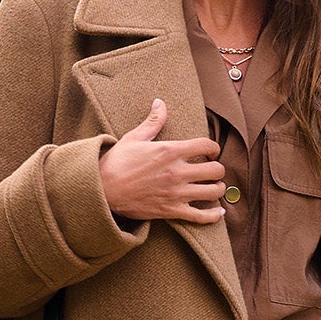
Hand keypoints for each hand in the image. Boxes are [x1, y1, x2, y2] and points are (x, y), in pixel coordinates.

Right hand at [99, 99, 224, 224]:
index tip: (211, 151)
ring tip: (214, 186)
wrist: (102, 190)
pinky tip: (218, 211)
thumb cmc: (116, 162)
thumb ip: (153, 121)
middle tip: (213, 169)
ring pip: (213, 192)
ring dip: (218, 189)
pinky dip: (213, 215)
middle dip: (218, 168)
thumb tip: (160, 102)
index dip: (214, 147)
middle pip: (216, 170)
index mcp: (170, 151)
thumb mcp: (134, 137)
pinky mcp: (171, 211)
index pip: (206, 145)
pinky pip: (201, 217)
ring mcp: (176, 193)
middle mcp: (177, 172)